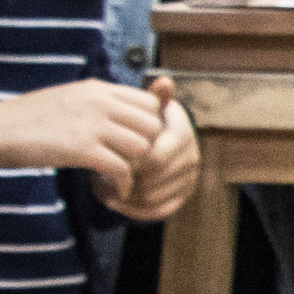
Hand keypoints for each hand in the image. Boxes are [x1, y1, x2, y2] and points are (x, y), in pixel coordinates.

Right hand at [0, 79, 162, 195]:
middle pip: (153, 126)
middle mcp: (100, 101)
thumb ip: (100, 105)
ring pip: (143, 147)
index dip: (151, 127)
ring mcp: (91, 124)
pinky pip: (122, 168)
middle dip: (150, 149)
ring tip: (121, 178)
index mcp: (98, 88)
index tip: (138, 145)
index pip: (151, 103)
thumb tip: (127, 119)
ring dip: (137, 168)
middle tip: (135, 165)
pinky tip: (112, 189)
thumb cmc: (28, 119)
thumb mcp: (69, 99)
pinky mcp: (80, 148)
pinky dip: (122, 183)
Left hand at [96, 78, 198, 220]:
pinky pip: (159, 211)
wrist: (150, 142)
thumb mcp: (144, 109)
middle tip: (102, 177)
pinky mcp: (183, 196)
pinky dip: (134, 211)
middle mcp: (192, 156)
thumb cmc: (139, 125)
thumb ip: (151, 98)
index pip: (154, 157)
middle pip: (152, 180)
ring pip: (153, 197)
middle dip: (126, 180)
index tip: (111, 157)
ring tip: (105, 188)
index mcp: (183, 133)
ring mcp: (189, 178)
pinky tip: (116, 202)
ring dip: (125, 197)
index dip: (131, 161)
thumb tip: (164, 81)